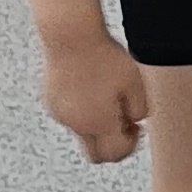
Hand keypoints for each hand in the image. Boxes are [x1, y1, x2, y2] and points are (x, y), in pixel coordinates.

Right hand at [42, 28, 147, 166]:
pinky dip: (82, 112)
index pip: (114, 155)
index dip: (130, 146)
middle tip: (123, 121)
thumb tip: (136, 121)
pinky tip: (91, 87)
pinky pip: (70, 116)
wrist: (71, 36)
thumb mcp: (135, 82)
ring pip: (83, 133)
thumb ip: (139, 108)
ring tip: (107, 96)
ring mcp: (60, 114)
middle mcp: (76, 124)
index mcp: (98, 122)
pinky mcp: (51, 102)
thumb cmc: (104, 56)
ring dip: (97, 125)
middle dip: (112, 144)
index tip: (136, 129)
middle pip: (95, 154)